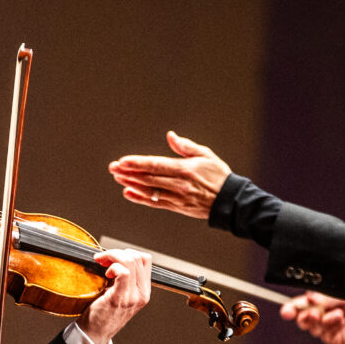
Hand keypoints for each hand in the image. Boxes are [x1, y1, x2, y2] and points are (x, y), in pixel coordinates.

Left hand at [77, 248, 151, 343]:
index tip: (112, 257)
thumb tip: (114, 257)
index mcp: (143, 291)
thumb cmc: (102, 313)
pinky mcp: (120, 299)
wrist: (94, 334)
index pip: (145, 260)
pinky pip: (123, 272)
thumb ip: (123, 279)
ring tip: (101, 263)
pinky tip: (105, 274)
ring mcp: (133, 297)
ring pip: (131, 261)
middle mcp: (142, 294)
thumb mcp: (119, 294)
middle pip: (137, 257)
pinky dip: (113, 266)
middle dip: (117, 252)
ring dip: (113, 256)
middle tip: (102, 259)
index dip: (128, 252)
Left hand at [108, 131, 232, 219]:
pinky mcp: (176, 207)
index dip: (138, 163)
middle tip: (114, 168)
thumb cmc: (219, 177)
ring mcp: (176, 197)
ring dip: (131, 184)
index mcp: (185, 170)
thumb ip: (185, 146)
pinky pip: (154, 203)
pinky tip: (128, 193)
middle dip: (129, 173)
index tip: (123, 161)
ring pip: (149, 191)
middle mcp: (178, 185)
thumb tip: (171, 136)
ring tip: (118, 178)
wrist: (230, 202)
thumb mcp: (205, 155)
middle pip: (148, 178)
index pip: (156, 165)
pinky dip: (140, 198)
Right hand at [281, 290, 344, 343]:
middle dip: (306, 317)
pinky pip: (325, 335)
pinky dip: (332, 326)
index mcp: (319, 302)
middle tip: (314, 313)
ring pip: (314, 328)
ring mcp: (326, 328)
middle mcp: (320, 315)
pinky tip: (341, 321)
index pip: (300, 305)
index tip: (286, 311)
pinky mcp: (332, 338)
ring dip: (325, 320)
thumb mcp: (340, 295)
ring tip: (338, 315)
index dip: (291, 308)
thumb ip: (324, 298)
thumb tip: (309, 297)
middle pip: (302, 319)